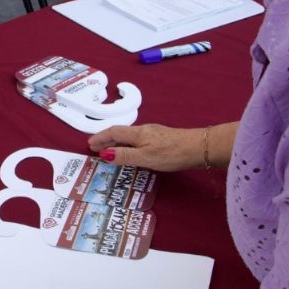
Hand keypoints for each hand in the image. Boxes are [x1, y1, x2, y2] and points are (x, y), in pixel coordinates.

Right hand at [87, 124, 205, 171]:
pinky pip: (138, 139)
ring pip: (129, 136)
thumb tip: (104, 154)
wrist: (199, 148)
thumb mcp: (145, 157)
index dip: (101, 138)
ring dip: (116, 142)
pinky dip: (128, 144)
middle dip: (106, 139)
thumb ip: (125, 155)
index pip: (114, 132)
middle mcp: (144, 130)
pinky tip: (132, 151)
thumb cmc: (171, 154)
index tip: (89, 144)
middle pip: (120, 133)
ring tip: (109, 150)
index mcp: (137, 134)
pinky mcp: (162, 139)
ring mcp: (154, 133)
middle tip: (95, 148)